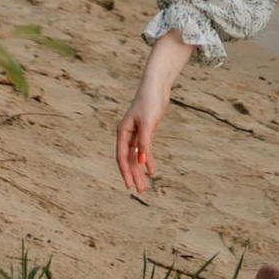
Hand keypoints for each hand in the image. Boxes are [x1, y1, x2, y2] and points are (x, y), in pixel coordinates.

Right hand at [116, 32, 191, 194]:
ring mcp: (136, 134)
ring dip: (140, 171)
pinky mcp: (145, 132)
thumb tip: (142, 164)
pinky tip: (151, 171)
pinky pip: (144, 151)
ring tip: (145, 186)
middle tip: (140, 191)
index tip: (129, 185)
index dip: (125, 172)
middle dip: (134, 175)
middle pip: (129, 159)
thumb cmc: (149, 102)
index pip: (122, 157)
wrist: (156, 86)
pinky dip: (148, 161)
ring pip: (136, 157)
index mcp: (123, 133)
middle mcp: (127, 135)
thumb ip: (144, 145)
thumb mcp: (148, 125)